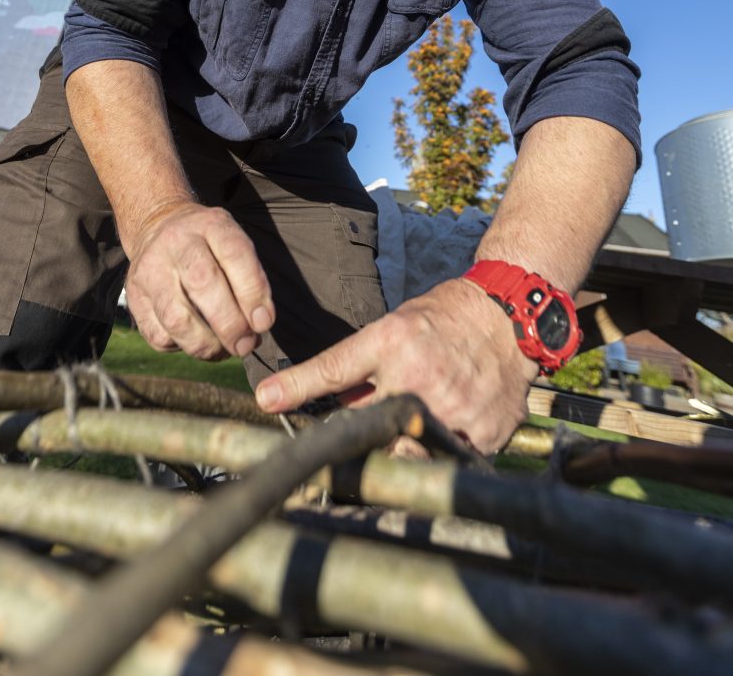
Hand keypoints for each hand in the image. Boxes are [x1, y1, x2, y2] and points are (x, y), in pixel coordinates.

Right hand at [125, 203, 274, 360]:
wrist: (159, 227)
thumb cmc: (209, 246)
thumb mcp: (234, 244)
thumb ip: (251, 280)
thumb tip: (259, 326)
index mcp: (210, 225)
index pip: (234, 254)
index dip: (252, 292)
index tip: (264, 322)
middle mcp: (176, 242)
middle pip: (202, 284)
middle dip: (230, 324)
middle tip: (246, 344)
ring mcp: (149, 269)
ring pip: (176, 318)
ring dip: (206, 345)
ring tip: (223, 349)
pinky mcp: (134, 296)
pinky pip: (158, 335)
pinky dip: (182, 347)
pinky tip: (195, 340)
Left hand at [255, 277, 537, 453]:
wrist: (509, 317)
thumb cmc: (446, 319)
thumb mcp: (394, 329)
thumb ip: (362, 368)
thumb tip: (333, 404)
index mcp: (393, 345)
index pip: (334, 369)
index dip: (297, 387)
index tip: (266, 401)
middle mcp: (420, 377)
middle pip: (371, 428)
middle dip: (365, 434)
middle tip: (372, 431)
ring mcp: (454, 408)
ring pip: (411, 452)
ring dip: (405, 446)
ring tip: (419, 424)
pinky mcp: (485, 432)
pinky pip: (453, 458)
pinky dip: (447, 448)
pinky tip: (455, 421)